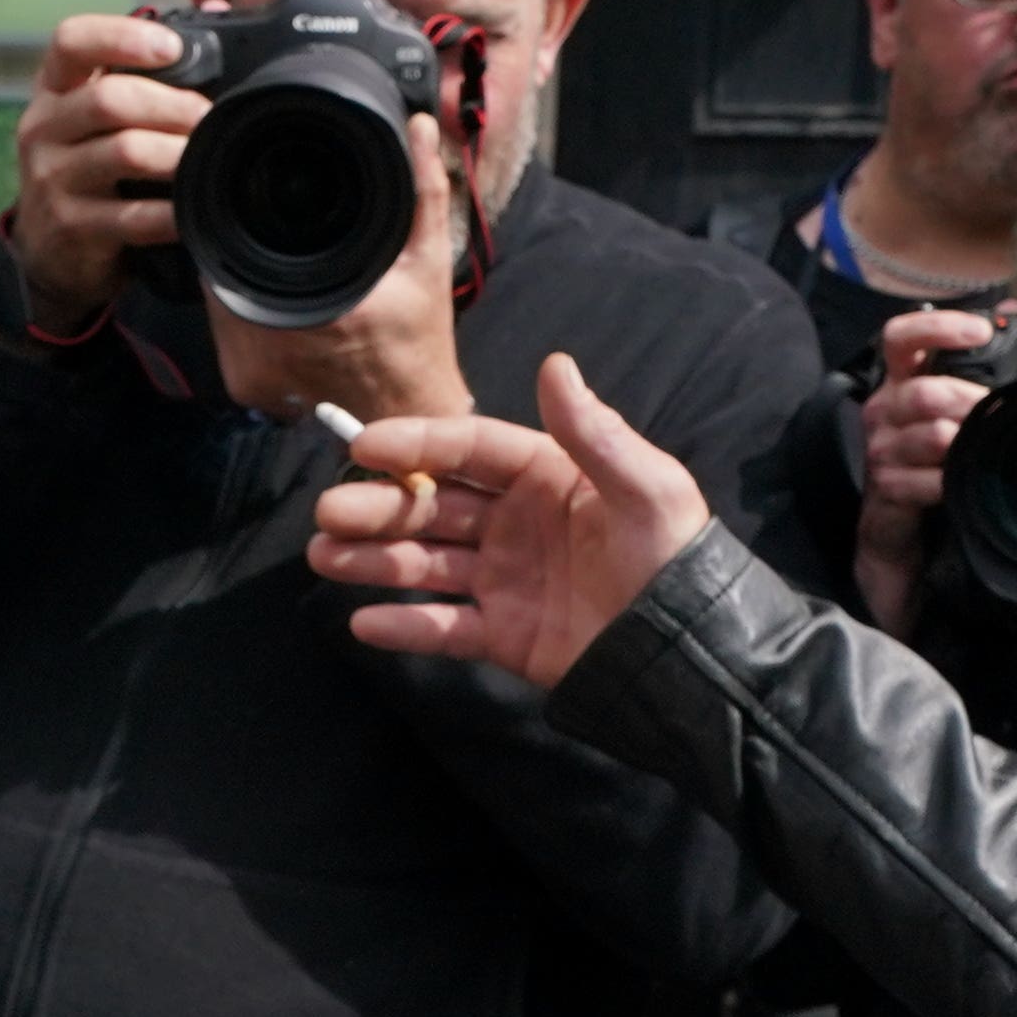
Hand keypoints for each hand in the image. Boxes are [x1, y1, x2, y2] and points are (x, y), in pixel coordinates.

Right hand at [5, 11, 209, 330]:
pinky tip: (191, 208)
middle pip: (110, 100)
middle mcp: (44, 127)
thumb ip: (150, 64)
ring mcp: (52, 179)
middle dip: (173, 105)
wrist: (50, 250)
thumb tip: (217, 7)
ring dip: (178, 154)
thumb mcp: (100, 113)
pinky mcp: (71, 227)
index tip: (171, 47)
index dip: (122, 36)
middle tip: (210, 117)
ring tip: (207, 157)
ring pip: (125, 153)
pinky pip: (132, 215)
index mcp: (54, 88)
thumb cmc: (89, 166)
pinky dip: (172, 211)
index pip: (71, 41)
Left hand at [205, 110, 473, 433]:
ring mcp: (254, 370)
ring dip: (234, 278)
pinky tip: (264, 301)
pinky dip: (235, 312)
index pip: (243, 250)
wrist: (410, 413)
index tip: (250, 202)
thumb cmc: (420, 342)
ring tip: (267, 266)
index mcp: (323, 315)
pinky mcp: (243, 384)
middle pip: (223, 270)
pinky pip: (221, 332)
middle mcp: (278, 347)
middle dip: (240, 249)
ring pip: (216, 301)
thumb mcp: (430, 261)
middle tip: (264, 235)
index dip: (241, 222)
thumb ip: (425, 190)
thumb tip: (419, 130)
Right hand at [306, 350, 714, 688]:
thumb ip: (594, 433)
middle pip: (433, 506)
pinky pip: (444, 628)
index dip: (417, 444)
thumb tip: (554, 363)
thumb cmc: (674, 559)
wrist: (692, 653)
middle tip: (328, 512)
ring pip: (426, 564)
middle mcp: (515, 522)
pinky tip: (361, 622)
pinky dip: (403, 627)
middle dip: (378, 506)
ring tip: (324, 558)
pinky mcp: (504, 635)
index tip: (365, 445)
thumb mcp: (648, 489)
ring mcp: (505, 580)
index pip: (469, 449)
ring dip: (373, 560)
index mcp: (546, 475)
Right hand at [853, 307, 1002, 630]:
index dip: (938, 327)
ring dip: (966, 444)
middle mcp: (883, 411)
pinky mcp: (885, 491)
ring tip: (984, 450)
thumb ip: (979, 362)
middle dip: (971, 402)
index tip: (981, 332)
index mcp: (900, 383)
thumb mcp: (952, 409)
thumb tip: (1015, 311)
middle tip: (997, 415)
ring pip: (932, 436)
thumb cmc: (930, 464)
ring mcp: (880, 452)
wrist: (898, 533)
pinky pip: (924, 481)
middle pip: (925, 392)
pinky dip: (949, 483)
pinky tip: (961, 484)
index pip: (902, 337)